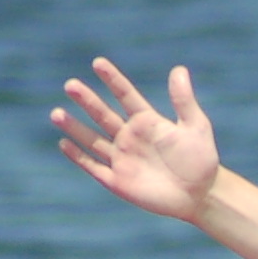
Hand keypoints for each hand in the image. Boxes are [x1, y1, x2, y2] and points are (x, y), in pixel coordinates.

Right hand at [52, 58, 219, 221]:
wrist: (200, 195)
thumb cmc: (201, 160)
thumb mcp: (196, 127)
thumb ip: (184, 100)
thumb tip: (178, 69)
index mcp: (147, 122)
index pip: (125, 96)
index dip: (113, 80)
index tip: (98, 63)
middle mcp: (130, 137)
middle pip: (103, 115)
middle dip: (87, 100)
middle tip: (70, 84)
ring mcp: (122, 159)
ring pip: (92, 139)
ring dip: (75, 127)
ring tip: (56, 113)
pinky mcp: (118, 181)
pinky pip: (93, 166)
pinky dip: (79, 157)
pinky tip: (64, 144)